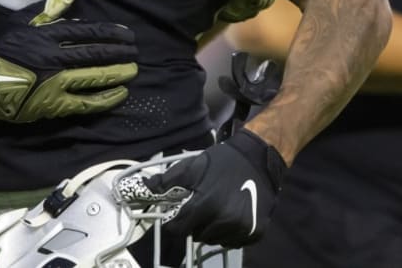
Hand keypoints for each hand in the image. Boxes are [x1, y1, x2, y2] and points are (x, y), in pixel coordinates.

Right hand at [0, 0, 138, 121]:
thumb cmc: (5, 51)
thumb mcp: (20, 22)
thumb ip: (47, 8)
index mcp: (47, 36)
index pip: (86, 32)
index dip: (109, 33)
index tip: (126, 34)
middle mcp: (54, 57)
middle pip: (94, 53)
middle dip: (118, 52)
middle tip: (135, 51)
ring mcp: (56, 82)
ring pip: (93, 76)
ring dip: (116, 72)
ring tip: (134, 70)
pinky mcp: (56, 103)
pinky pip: (86, 102)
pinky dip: (105, 98)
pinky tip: (121, 94)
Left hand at [115, 128, 285, 247]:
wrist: (257, 159)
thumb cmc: (222, 161)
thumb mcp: (192, 166)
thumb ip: (167, 180)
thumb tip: (144, 186)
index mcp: (206, 204)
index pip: (179, 229)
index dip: (174, 223)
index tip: (176, 216)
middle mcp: (225, 220)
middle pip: (197, 236)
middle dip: (193, 225)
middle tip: (199, 208)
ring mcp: (242, 229)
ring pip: (214, 240)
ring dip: (210, 230)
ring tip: (215, 211)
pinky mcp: (256, 233)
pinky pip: (233, 241)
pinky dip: (228, 233)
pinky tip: (229, 216)